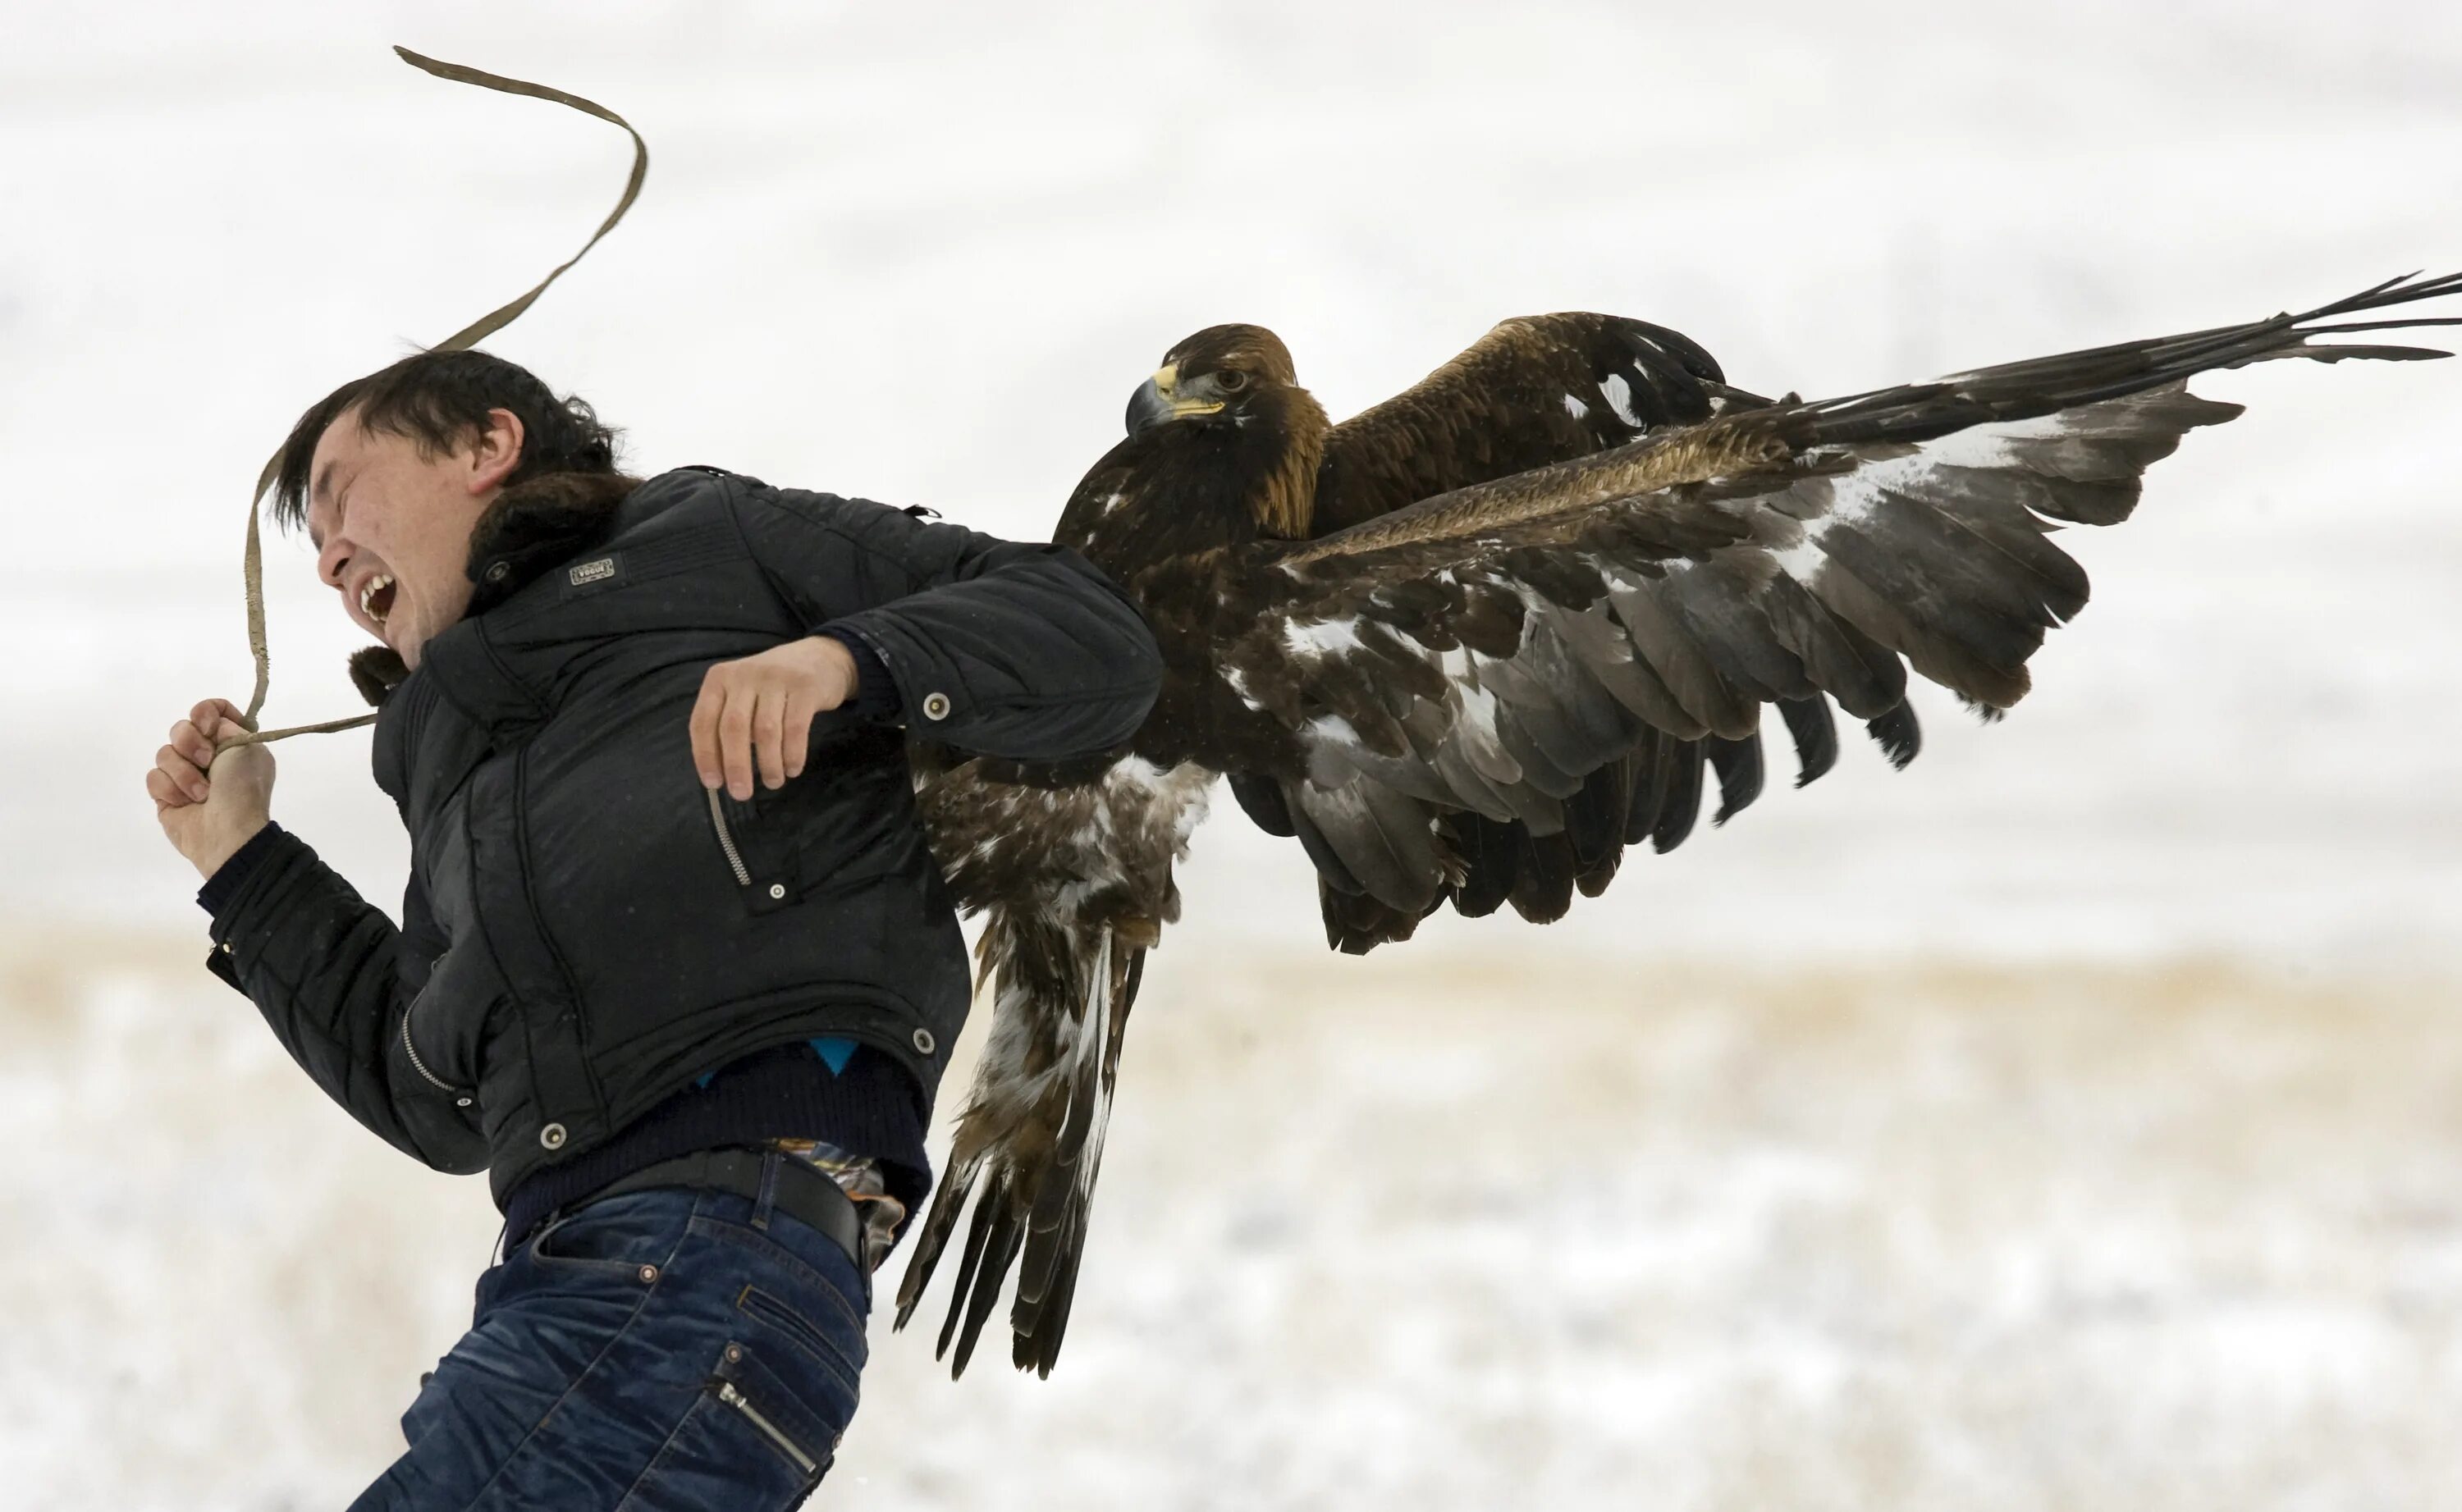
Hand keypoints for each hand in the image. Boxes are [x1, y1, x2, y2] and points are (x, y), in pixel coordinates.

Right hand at [148, 697, 274, 879]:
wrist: (227, 832)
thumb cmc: (242, 788)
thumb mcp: (247, 748)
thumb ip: (227, 726)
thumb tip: (212, 723)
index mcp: (232, 742)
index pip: (211, 711)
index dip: (205, 712)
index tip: (208, 725)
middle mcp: (208, 756)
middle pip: (181, 728)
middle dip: (190, 743)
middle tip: (207, 762)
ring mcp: (184, 775)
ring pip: (165, 753)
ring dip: (184, 773)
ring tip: (201, 794)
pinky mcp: (165, 795)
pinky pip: (154, 777)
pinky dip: (170, 789)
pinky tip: (185, 804)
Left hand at [689, 635, 859, 798]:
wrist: (820, 657)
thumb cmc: (772, 686)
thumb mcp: (742, 694)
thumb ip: (728, 723)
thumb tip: (721, 772)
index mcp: (720, 678)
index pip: (703, 721)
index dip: (705, 755)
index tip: (713, 783)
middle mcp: (745, 675)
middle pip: (733, 727)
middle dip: (736, 765)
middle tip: (741, 794)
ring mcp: (776, 678)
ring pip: (765, 730)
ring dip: (768, 764)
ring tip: (773, 782)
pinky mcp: (805, 687)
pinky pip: (795, 728)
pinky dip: (792, 754)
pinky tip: (792, 769)